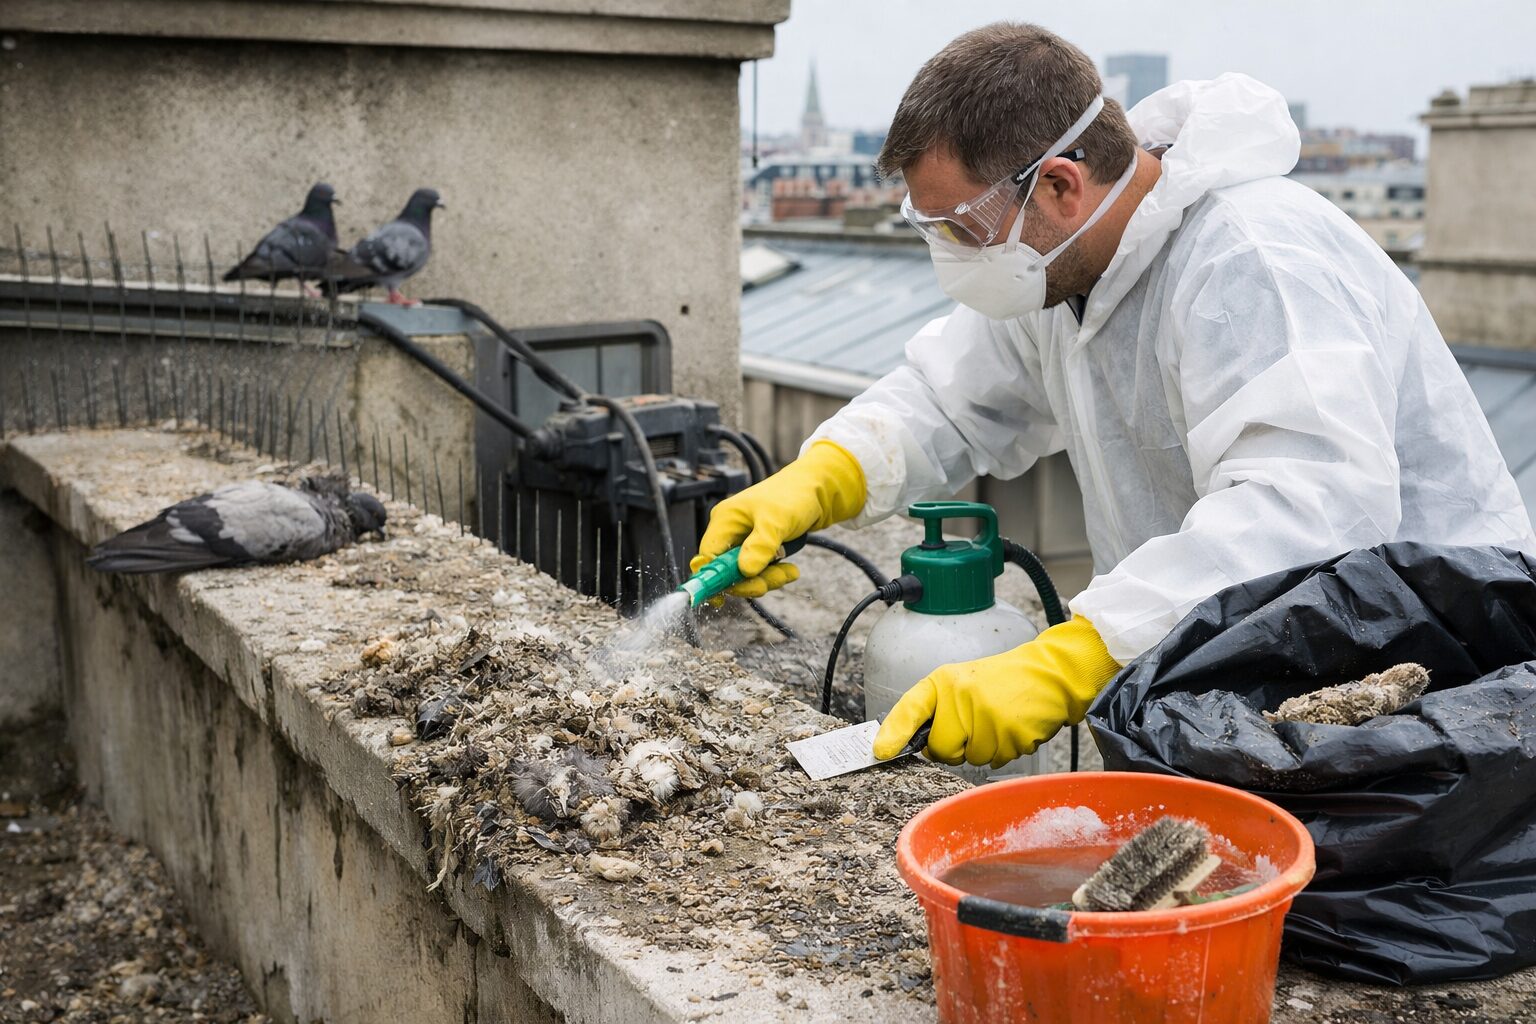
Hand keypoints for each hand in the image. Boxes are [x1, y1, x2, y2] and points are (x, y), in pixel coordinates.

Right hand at [692, 441, 865, 598]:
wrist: (819, 489)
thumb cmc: (794, 495)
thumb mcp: (777, 521)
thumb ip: (760, 546)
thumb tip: (744, 571)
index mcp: (725, 520)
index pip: (707, 556)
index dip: (712, 578)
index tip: (721, 599)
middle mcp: (731, 531)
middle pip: (727, 570)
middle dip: (749, 581)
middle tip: (769, 583)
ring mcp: (745, 540)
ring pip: (745, 574)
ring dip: (767, 579)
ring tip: (789, 573)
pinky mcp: (759, 547)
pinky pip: (760, 570)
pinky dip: (775, 574)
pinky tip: (790, 570)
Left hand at [872, 617, 1121, 768]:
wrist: (1050, 673)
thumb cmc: (1004, 681)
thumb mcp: (963, 683)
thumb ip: (940, 709)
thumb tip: (911, 742)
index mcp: (943, 681)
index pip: (910, 708)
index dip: (893, 733)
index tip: (881, 751)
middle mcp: (960, 696)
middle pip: (941, 749)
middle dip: (955, 748)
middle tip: (975, 726)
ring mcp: (985, 715)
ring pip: (971, 758)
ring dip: (985, 748)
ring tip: (1000, 720)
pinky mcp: (1010, 733)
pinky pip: (998, 760)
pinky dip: (1007, 749)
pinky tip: (1015, 726)